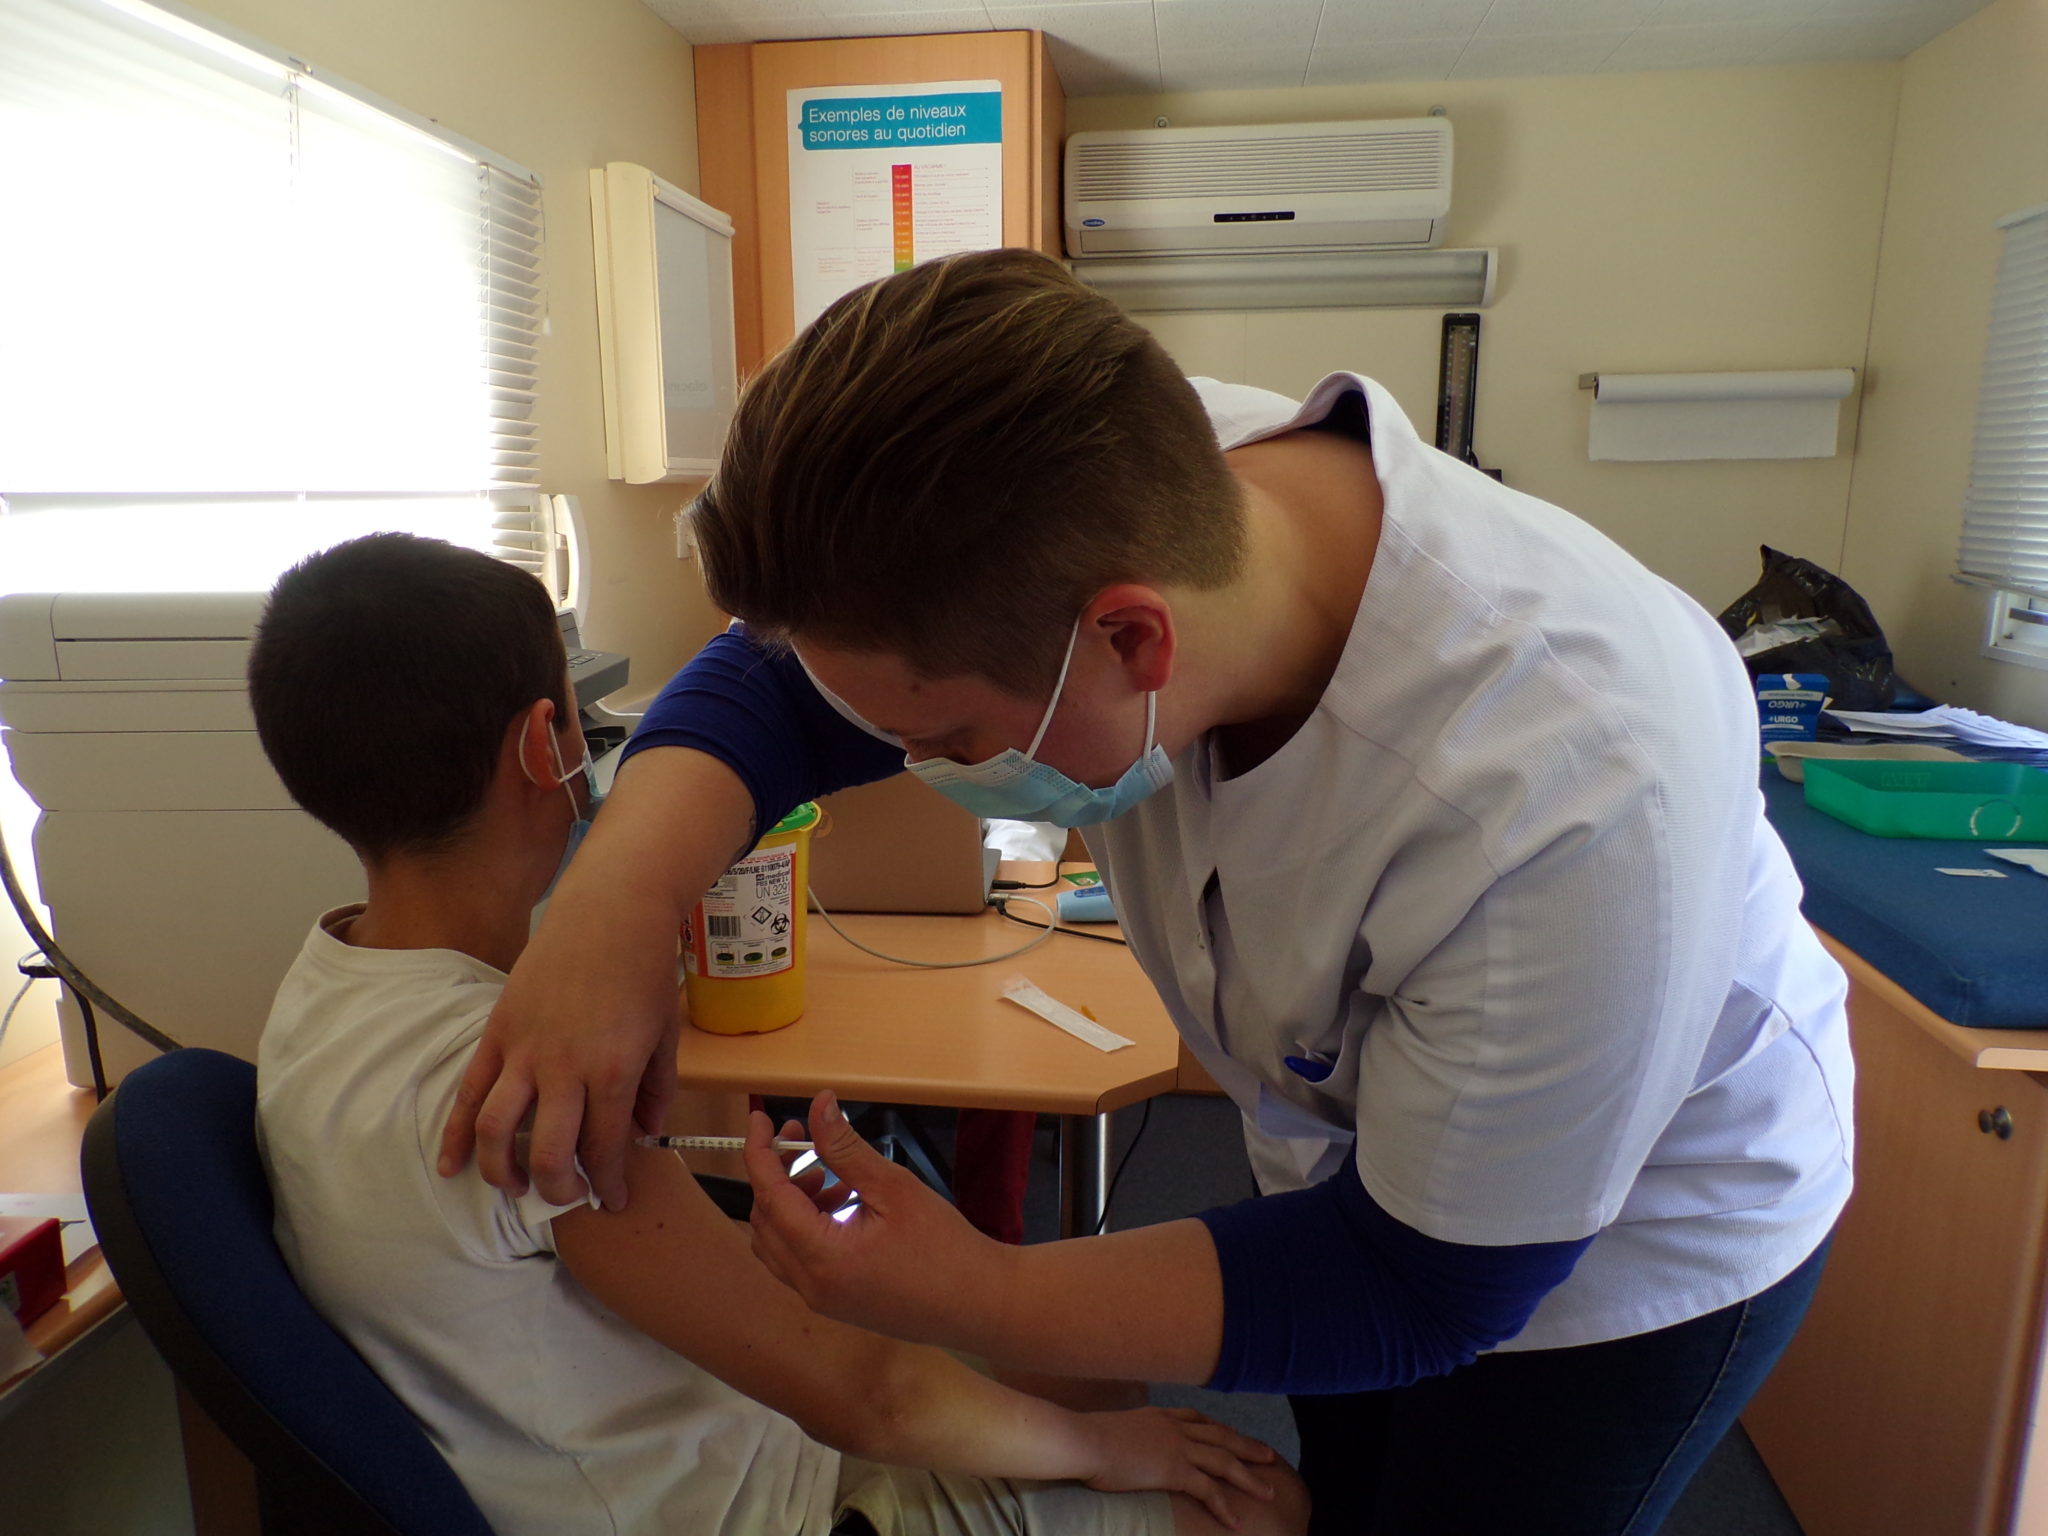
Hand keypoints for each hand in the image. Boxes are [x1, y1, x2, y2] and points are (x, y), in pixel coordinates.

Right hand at [437, 880, 682, 1208]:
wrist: (610, 911)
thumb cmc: (645, 970)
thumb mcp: (665, 1034)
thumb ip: (656, 1090)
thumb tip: (644, 1133)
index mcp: (613, 1072)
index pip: (603, 1149)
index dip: (608, 1183)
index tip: (613, 1200)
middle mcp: (564, 1068)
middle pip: (548, 1153)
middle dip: (558, 1189)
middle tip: (568, 1197)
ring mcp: (525, 1049)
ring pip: (496, 1129)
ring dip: (500, 1171)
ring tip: (514, 1189)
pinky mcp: (498, 1031)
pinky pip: (468, 1092)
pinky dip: (454, 1134)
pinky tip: (450, 1166)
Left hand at [744, 1090, 999, 1343]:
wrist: (980, 1304)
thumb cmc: (945, 1247)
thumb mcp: (894, 1188)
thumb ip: (846, 1148)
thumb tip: (818, 1107)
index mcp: (823, 1258)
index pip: (769, 1197)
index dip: (759, 1153)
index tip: (760, 1118)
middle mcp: (812, 1285)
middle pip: (764, 1222)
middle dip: (775, 1176)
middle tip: (802, 1141)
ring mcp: (822, 1299)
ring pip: (777, 1244)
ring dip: (790, 1203)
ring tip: (827, 1175)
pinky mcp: (836, 1303)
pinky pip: (798, 1261)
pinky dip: (804, 1227)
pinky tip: (842, 1205)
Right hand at [1083, 1407, 1279, 1530]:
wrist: (1083, 1440)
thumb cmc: (1086, 1438)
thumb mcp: (1112, 1428)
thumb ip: (1126, 1435)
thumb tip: (1122, 1444)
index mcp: (1159, 1415)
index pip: (1198, 1419)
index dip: (1219, 1429)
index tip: (1234, 1435)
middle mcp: (1174, 1427)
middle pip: (1221, 1436)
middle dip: (1248, 1446)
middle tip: (1270, 1456)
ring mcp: (1177, 1447)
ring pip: (1224, 1461)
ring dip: (1249, 1478)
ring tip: (1269, 1493)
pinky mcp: (1175, 1470)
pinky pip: (1207, 1490)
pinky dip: (1224, 1506)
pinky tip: (1236, 1521)